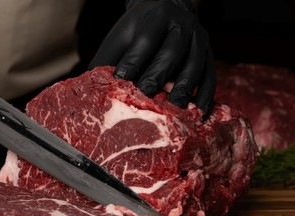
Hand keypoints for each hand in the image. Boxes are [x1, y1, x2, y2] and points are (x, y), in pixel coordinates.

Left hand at [89, 0, 215, 116]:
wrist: (169, 8)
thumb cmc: (139, 30)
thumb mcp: (121, 37)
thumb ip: (109, 60)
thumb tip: (93, 90)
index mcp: (156, 19)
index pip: (144, 43)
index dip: (133, 64)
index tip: (121, 85)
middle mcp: (181, 27)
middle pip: (170, 55)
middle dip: (157, 79)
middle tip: (146, 103)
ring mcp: (199, 41)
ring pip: (194, 68)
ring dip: (184, 93)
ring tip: (174, 115)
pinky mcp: (210, 56)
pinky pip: (211, 78)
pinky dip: (205, 98)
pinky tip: (198, 115)